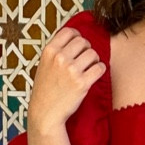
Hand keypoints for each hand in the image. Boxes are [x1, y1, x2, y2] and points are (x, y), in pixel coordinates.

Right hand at [28, 24, 105, 138]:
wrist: (45, 113)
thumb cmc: (45, 90)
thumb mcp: (44, 65)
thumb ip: (56, 51)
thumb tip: (74, 38)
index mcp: (49, 51)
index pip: (69, 32)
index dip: (77, 36)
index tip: (78, 45)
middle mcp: (60, 58)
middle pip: (83, 41)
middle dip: (86, 49)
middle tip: (84, 60)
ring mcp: (71, 70)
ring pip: (93, 53)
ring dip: (94, 60)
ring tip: (88, 69)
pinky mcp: (82, 83)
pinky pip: (100, 68)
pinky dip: (99, 70)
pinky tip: (93, 76)